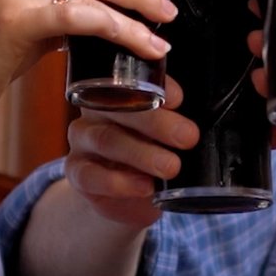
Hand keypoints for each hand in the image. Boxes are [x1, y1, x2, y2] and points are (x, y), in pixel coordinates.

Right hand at [63, 77, 199, 228]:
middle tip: (188, 136)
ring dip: (141, 153)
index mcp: (119, 90)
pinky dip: (120, 182)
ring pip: (107, 140)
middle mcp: (96, 110)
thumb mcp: (168, 134)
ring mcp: (83, 140)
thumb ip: (177, 118)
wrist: (131, 195)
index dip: (155, 86)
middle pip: (119, 108)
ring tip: (171, 166)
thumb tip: (197, 121)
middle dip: (156, 122)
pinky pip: (91, 175)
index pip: (132, 80)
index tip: (180, 99)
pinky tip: (144, 186)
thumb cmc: (153, 151)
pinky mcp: (77, 172)